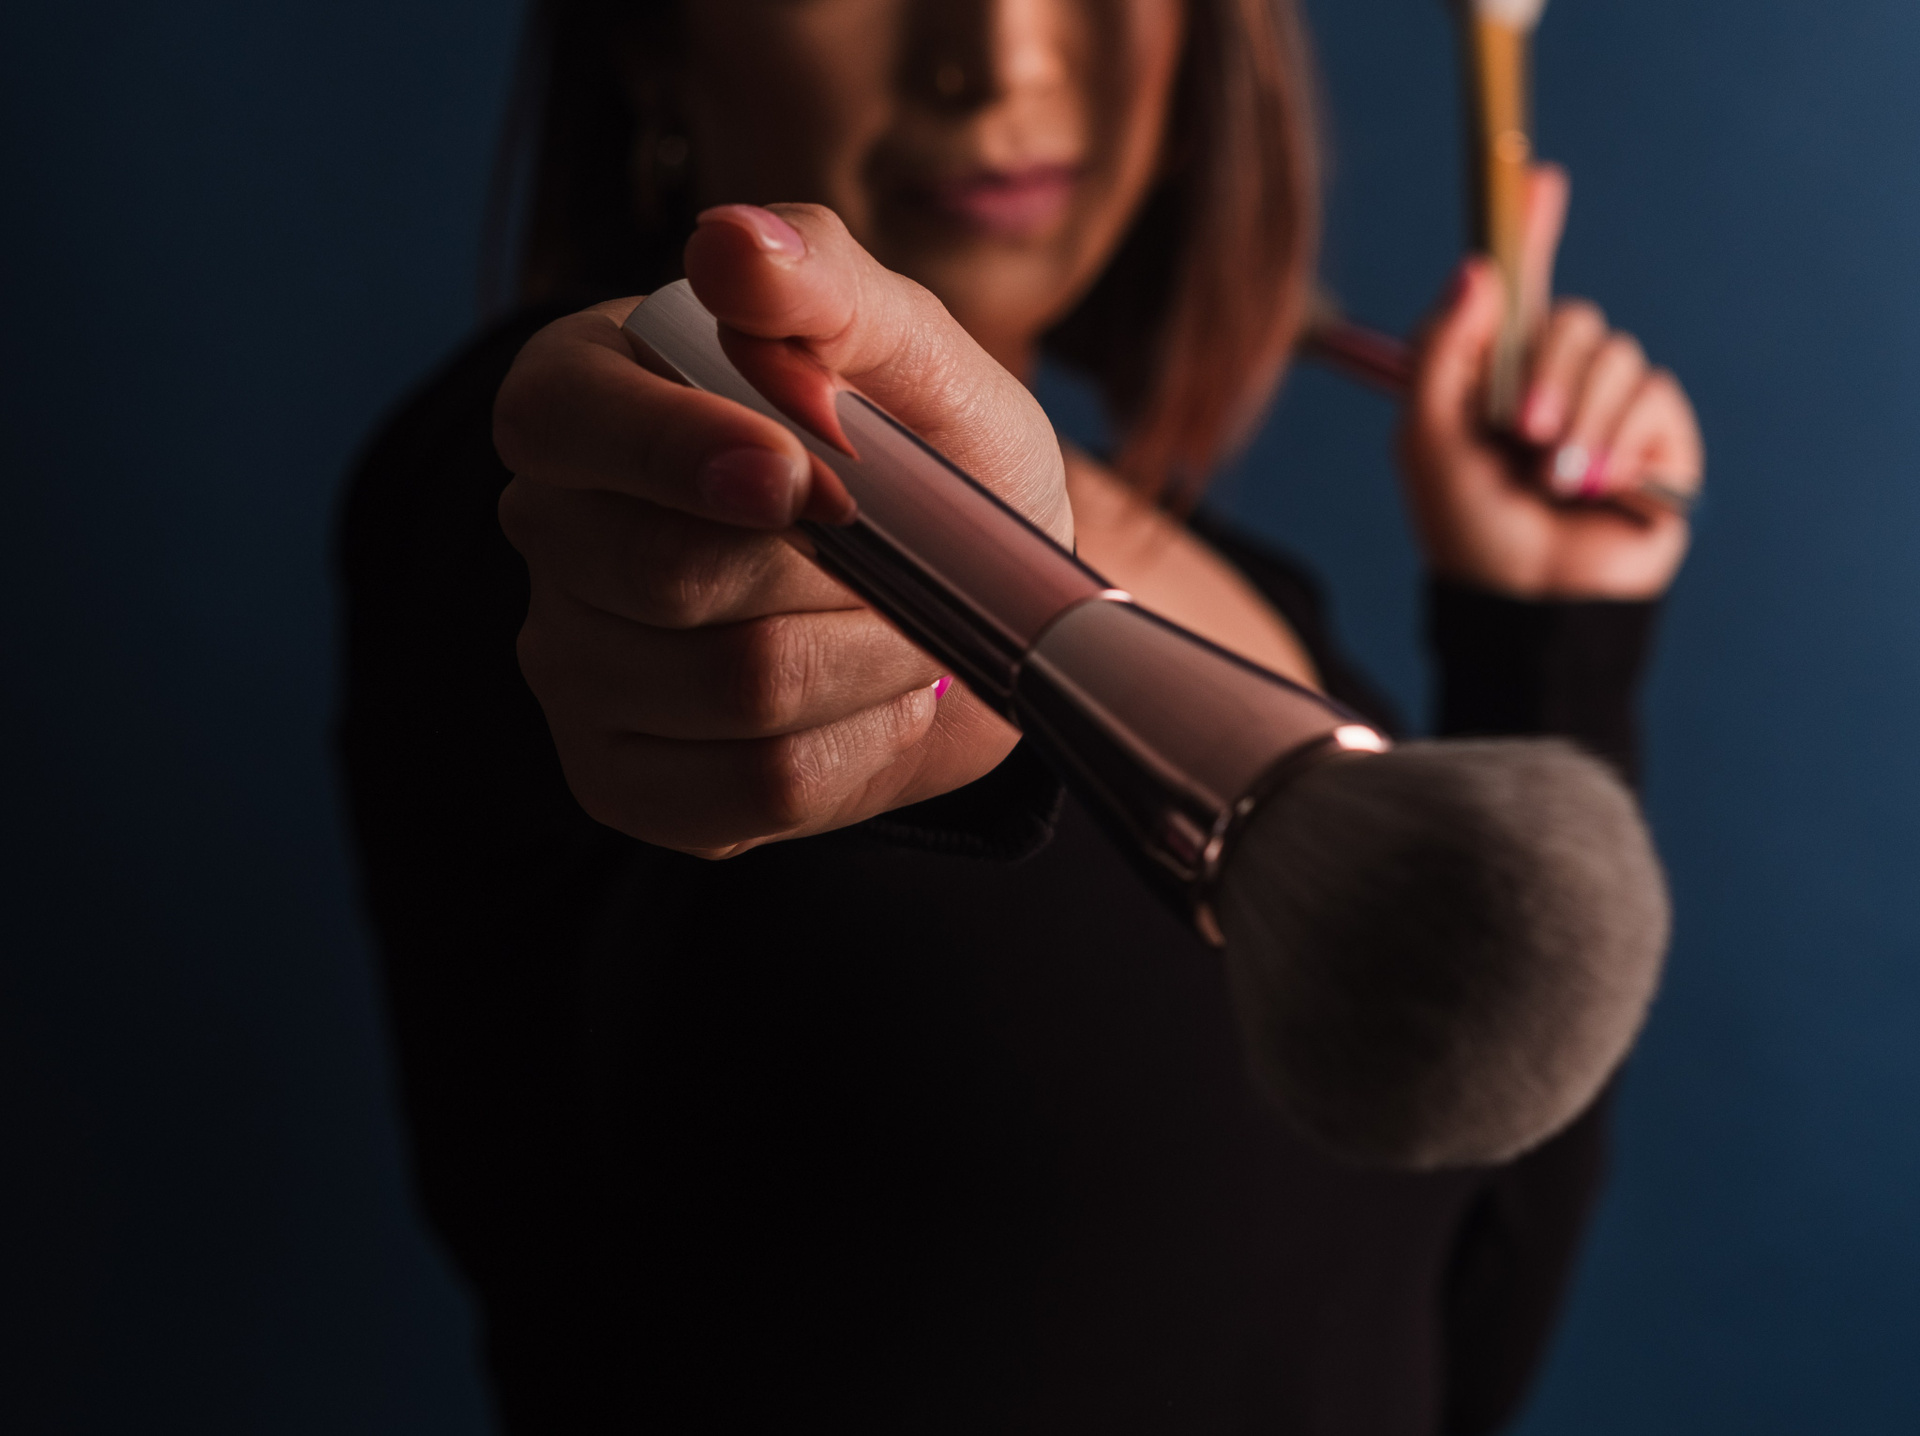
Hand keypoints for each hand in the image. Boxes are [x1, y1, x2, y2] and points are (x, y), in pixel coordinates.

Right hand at [494, 203, 1069, 856]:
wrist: (978, 599)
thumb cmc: (928, 452)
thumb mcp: (911, 349)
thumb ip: (825, 286)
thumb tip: (728, 246)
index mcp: (585, 396)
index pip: (560, 422)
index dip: (680, 453)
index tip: (802, 473)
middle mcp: (553, 533)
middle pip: (666, 573)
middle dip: (837, 566)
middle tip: (907, 547)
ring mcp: (574, 668)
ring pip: (736, 687)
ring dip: (870, 653)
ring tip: (903, 618)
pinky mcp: (628, 780)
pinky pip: (760, 786)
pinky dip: (861, 743)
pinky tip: (875, 698)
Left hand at [1396, 165, 1703, 598]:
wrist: (1523, 602)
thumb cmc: (1466, 530)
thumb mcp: (1428, 438)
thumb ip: (1442, 352)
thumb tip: (1476, 268)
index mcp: (1496, 373)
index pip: (1520, 285)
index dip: (1531, 228)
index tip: (1536, 176)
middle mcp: (1556, 380)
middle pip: (1570, 316)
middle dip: (1545, 369)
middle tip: (1522, 432)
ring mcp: (1609, 406)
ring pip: (1613, 352)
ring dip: (1578, 415)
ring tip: (1553, 477)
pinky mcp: (1656, 437)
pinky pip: (1650, 394)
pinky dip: (1617, 439)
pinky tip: (1595, 486)